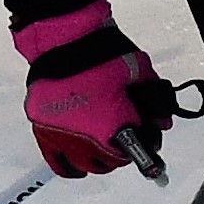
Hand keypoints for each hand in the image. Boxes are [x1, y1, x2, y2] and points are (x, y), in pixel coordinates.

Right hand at [13, 0, 170, 177]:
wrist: (63, 37)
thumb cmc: (102, 52)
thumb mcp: (138, 71)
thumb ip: (153, 100)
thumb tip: (161, 123)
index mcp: (111, 126)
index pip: (134, 152)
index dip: (145, 148)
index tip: (149, 141)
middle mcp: (84, 138)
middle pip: (109, 162)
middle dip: (121, 153)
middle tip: (126, 139)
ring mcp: (61, 135)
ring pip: (84, 165)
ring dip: (98, 160)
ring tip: (104, 150)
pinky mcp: (42, 128)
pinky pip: (56, 161)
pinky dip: (69, 166)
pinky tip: (79, 165)